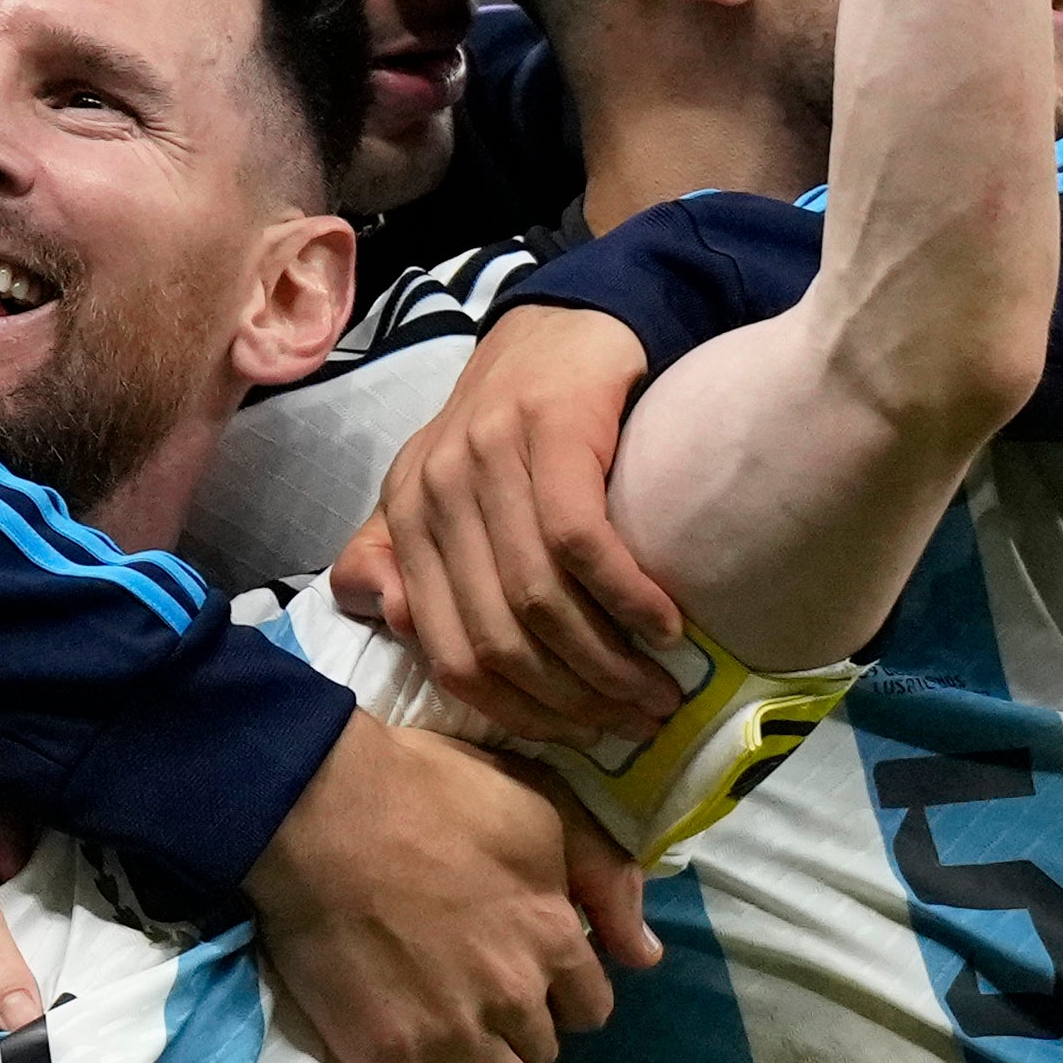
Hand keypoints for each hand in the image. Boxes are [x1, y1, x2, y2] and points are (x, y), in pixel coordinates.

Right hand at [247, 713, 621, 1062]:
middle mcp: (517, 994)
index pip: (589, 1003)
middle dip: (518, 1033)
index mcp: (554, 934)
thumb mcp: (537, 803)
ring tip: (451, 1058)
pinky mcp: (397, 1060)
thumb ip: (604, 872)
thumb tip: (648, 955)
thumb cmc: (423, 789)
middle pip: (543, 1049)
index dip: (558, 994)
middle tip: (471, 1003)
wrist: (317, 805)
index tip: (525, 979)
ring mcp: (457, 1033)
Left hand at [335, 305, 681, 745]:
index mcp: (405, 517)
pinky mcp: (546, 430)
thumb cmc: (514, 425)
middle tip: (634, 721)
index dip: (515, 711)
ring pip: (539, 599)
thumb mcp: (448, 492)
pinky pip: (581, 544)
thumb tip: (397, 626)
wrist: (564, 325)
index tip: (578, 737)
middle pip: (498, 635)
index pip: (446, 649)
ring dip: (608, 661)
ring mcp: (485, 457)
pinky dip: (626, 599)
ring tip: (660, 689)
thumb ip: (408, 560)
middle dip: (570, 698)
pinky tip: (665, 626)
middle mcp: (433, 490)